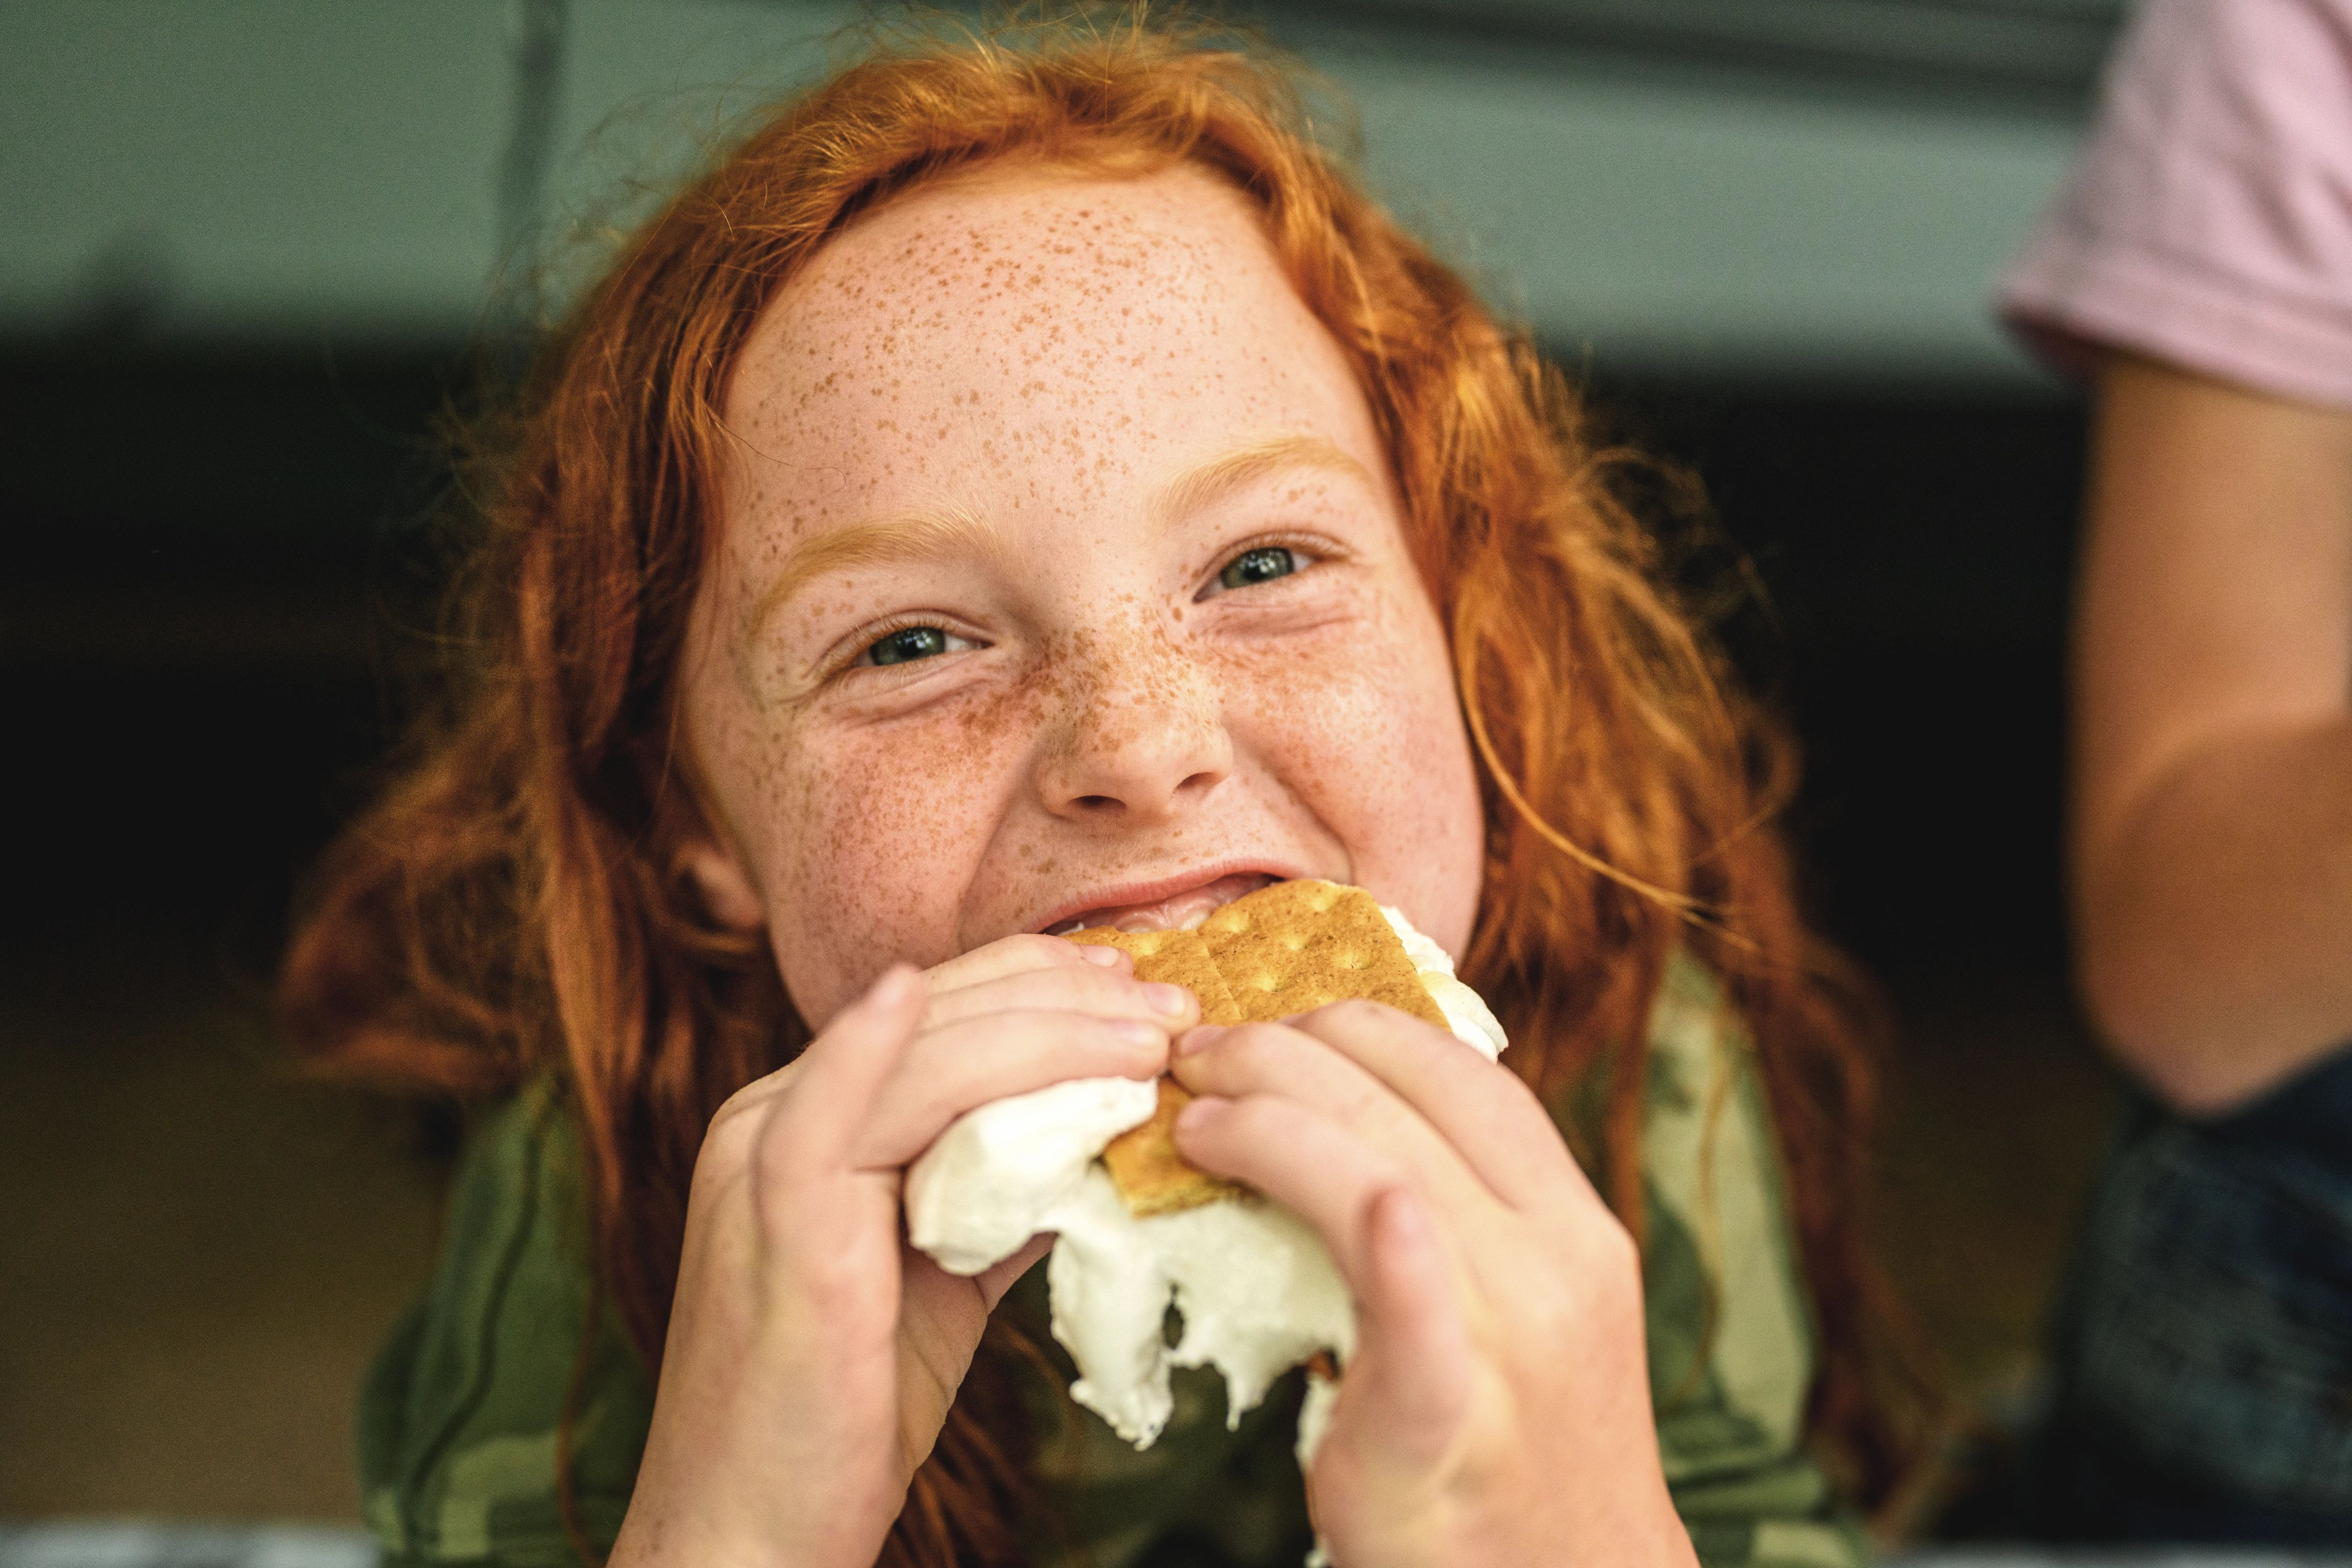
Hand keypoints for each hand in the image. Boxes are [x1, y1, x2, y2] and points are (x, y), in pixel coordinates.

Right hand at [611, 936, 1194, 1567]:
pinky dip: (874, 1048)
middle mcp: (771, 1116)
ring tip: (1149, 1039)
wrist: (758, 1532)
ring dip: (1047, 1033)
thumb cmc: (848, 1410)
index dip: (1045, 987)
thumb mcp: (944, 1276)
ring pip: (922, 1055)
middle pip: (938, 1015)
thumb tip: (1098, 1138)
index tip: (1145, 994)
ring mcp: (764, 1160)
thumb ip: (1002, 1197)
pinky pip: (828, 1114)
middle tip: (1174, 1005)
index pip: (940, 1015)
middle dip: (1068, 997)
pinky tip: (912, 996)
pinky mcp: (774, 1216)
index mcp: (809, 1119)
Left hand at [1170, 1002, 1697, 1567]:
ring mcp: (1515, 1337)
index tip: (1273, 1013)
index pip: (1462, 1075)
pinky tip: (1365, 1205)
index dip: (1358, 1024)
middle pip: (1410, 1103)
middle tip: (1197, 1049)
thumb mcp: (1513, 1305)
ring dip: (1271, 1121)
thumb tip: (1334, 1123)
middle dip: (1285, 1052)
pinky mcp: (1451, 1421)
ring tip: (1190, 1118)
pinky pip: (1418, 1312)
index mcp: (1570, 1221)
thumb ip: (1452, 1217)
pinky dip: (1391, 1244)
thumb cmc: (1517, 1446)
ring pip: (1387, 1172)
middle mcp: (1557, 1260)